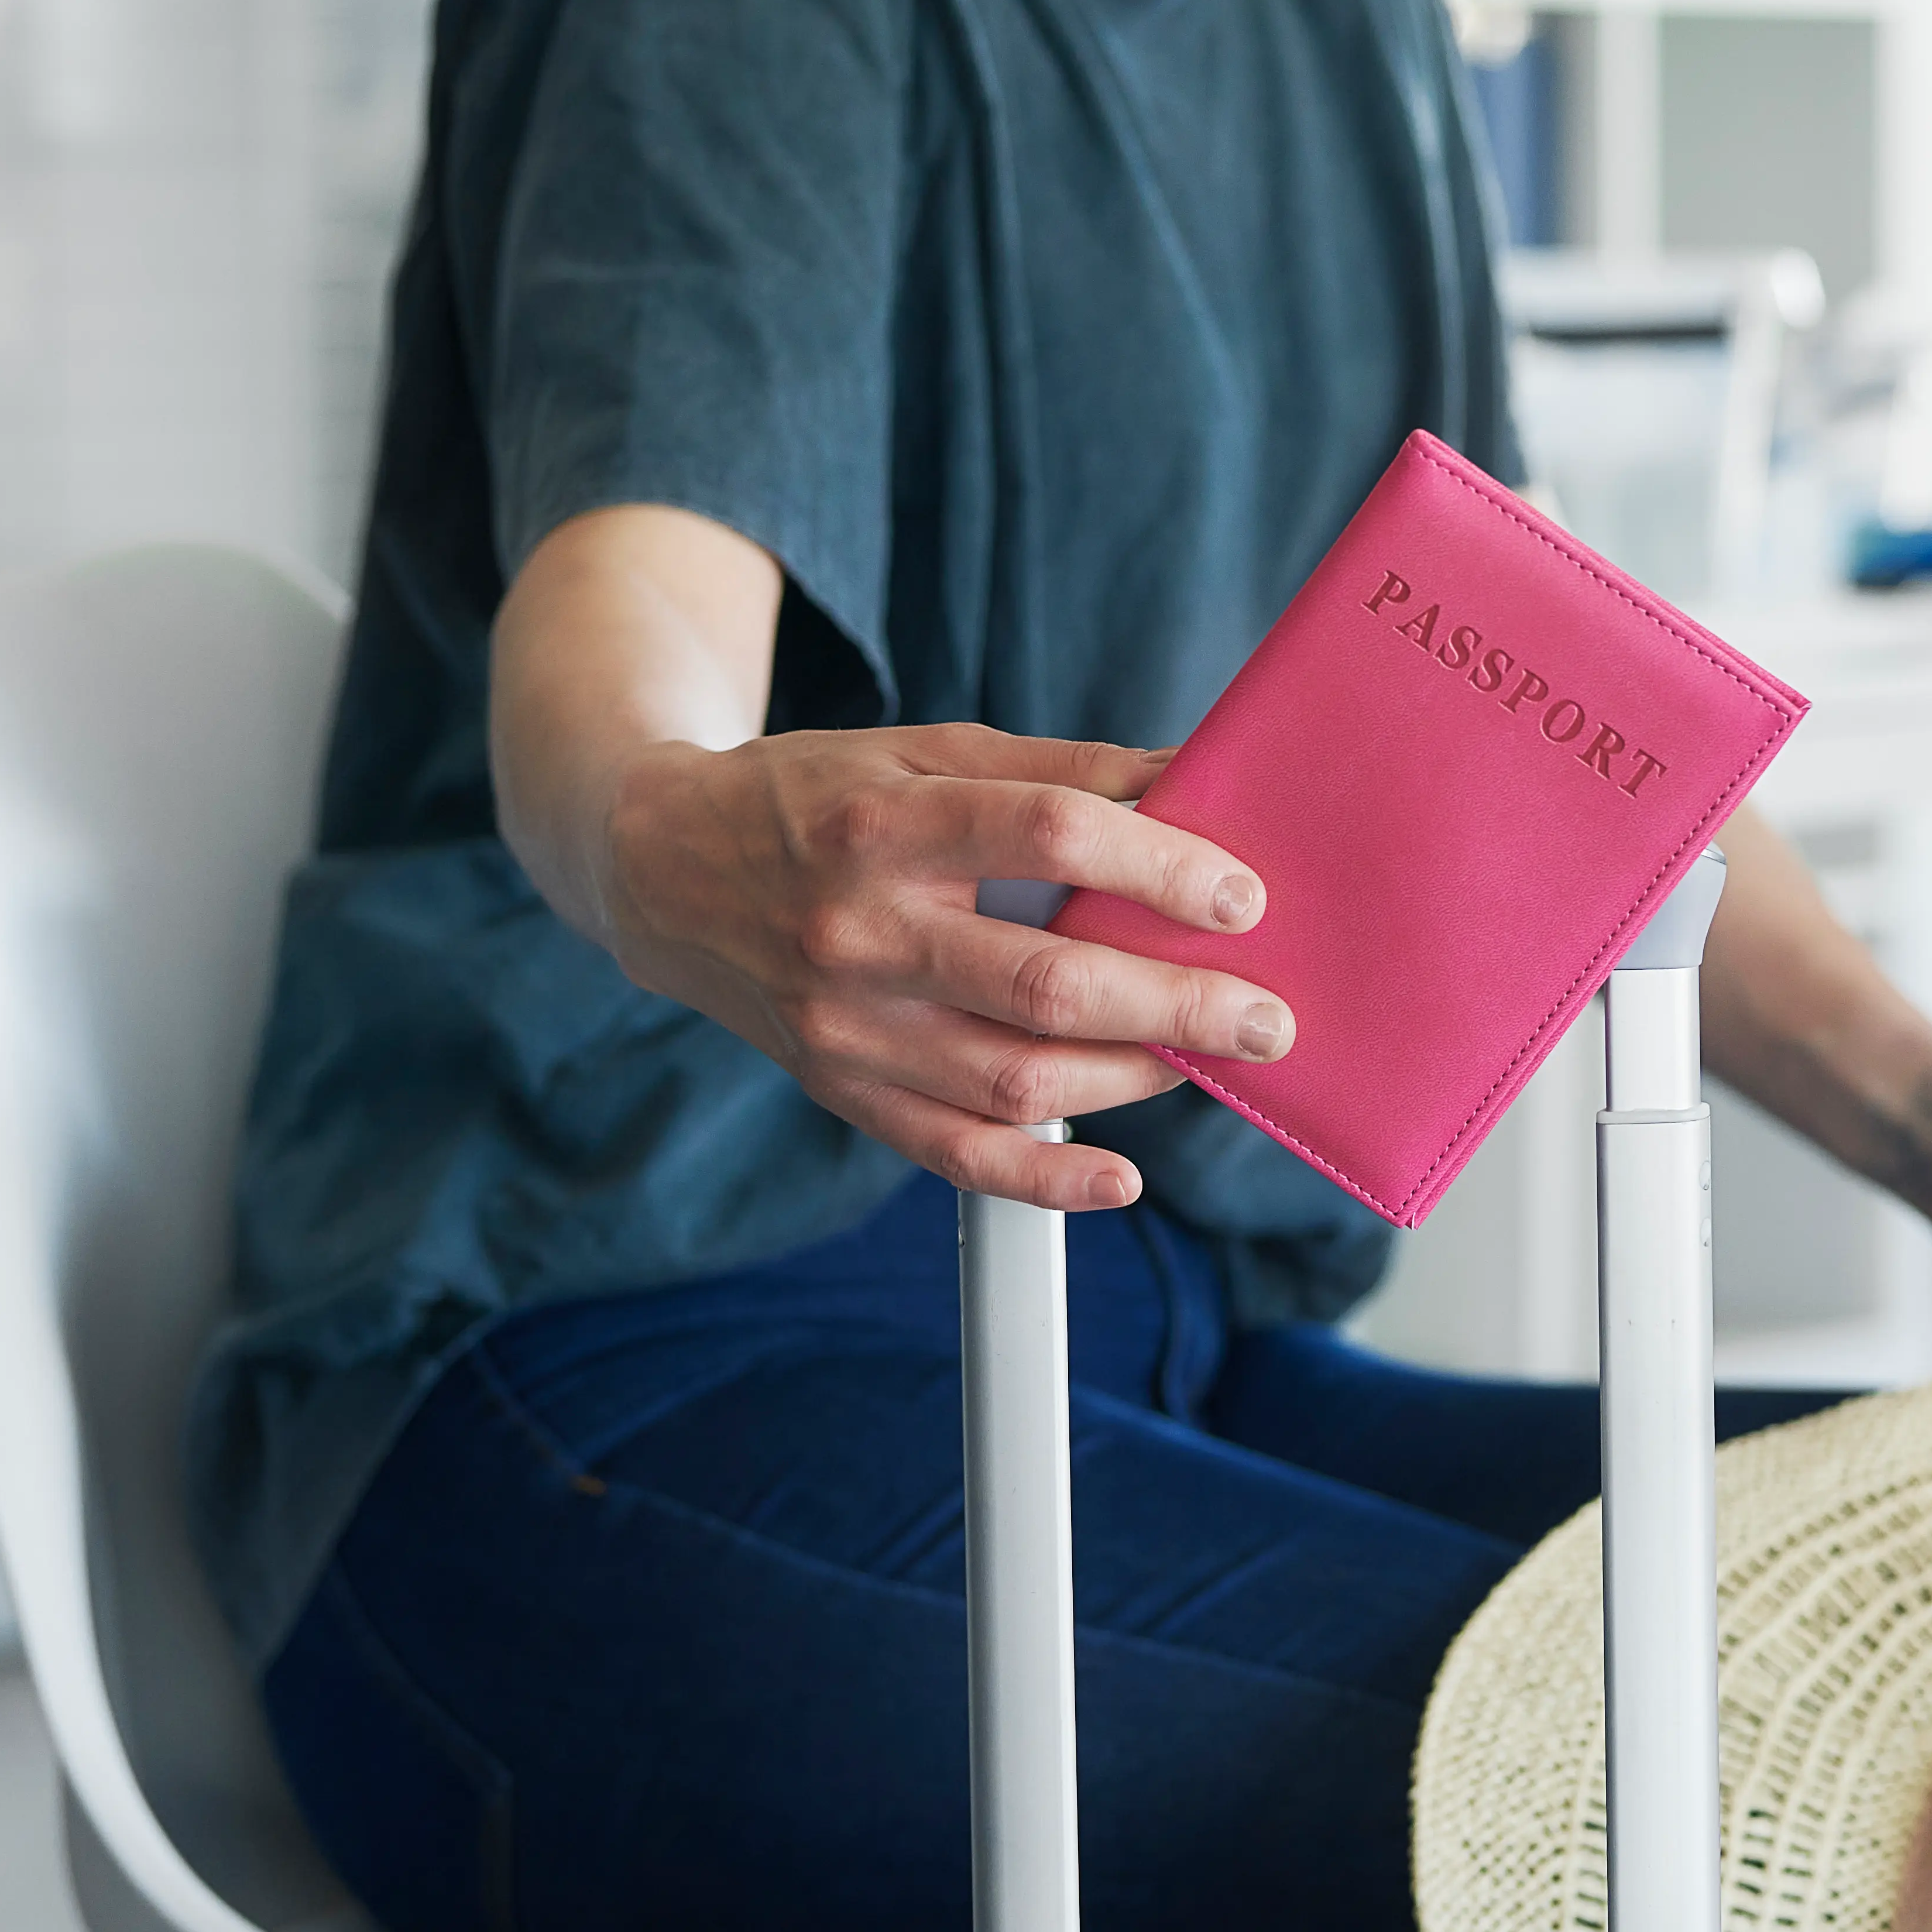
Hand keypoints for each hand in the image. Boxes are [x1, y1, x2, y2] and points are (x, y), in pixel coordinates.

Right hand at [592, 723, 1293, 1213]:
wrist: (665, 868)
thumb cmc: (819, 800)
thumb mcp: (925, 751)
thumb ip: (1061, 771)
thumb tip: (1198, 778)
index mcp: (886, 824)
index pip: (1047, 835)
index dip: (1158, 865)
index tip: (1241, 897)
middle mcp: (860, 931)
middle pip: (1046, 981)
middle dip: (1177, 1006)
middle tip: (1267, 1019)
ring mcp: (844, 1024)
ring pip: (1013, 1077)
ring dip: (1130, 1080)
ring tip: (1201, 1061)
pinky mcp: (839, 1088)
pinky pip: (953, 1155)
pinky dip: (1044, 1179)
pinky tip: (1119, 1180)